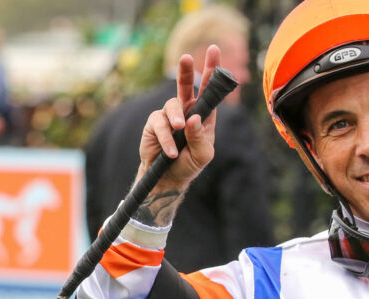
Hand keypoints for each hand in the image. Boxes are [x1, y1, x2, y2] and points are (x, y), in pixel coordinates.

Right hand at [137, 45, 220, 194]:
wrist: (168, 178)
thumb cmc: (190, 164)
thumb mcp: (203, 154)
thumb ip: (200, 137)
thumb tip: (193, 118)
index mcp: (204, 115)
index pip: (209, 90)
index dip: (212, 70)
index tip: (214, 50)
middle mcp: (186, 111)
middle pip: (186, 85)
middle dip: (186, 71)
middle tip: (186, 57)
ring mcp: (170, 116)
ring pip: (172, 106)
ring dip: (177, 119)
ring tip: (180, 131)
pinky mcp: (155, 124)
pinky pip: (160, 124)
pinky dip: (167, 138)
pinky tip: (171, 152)